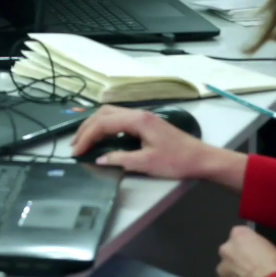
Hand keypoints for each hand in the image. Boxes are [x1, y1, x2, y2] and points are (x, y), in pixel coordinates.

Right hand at [70, 106, 243, 186]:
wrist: (201, 158)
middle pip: (104, 113)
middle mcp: (139, 114)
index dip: (86, 137)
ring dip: (95, 125)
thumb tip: (99, 158)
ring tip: (84, 141)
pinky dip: (105, 126)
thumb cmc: (177, 160)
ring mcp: (143, 117)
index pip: (103, 124)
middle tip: (74, 145)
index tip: (76, 152)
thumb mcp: (147, 163)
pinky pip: (119, 119)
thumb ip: (121, 159)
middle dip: (86, 127)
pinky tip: (102, 138)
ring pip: (111, 114)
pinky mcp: (146, 123)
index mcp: (137, 120)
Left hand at [217, 226, 275, 276]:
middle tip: (250, 265)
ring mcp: (223, 268)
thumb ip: (259, 249)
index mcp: (239, 235)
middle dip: (236, 257)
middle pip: (229, 251)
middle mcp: (227, 249)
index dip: (247, 244)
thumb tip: (259, 255)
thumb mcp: (272, 249)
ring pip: (226, 268)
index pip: (239, 234)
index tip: (254, 250)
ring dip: (233, 272)